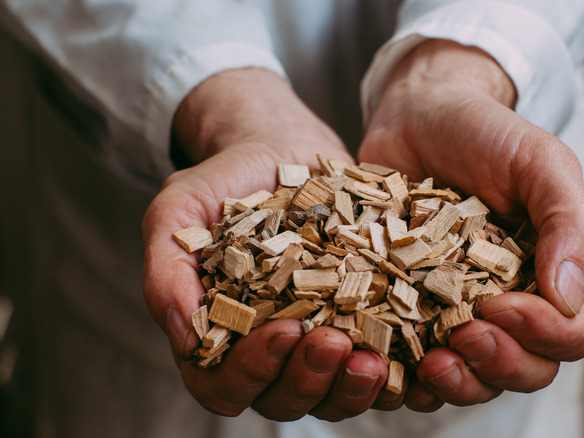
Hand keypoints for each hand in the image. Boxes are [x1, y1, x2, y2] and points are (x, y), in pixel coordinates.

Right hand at [142, 68, 388, 420]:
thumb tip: (185, 339)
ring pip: (337, 394)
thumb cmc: (224, 181)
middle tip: (335, 344)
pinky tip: (416, 345)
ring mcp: (320, 337)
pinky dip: (401, 367)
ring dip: (355, 387)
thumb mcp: (180, 211)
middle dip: (310, 381)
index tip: (283, 330)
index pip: (224, 386)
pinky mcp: (366, 319)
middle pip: (285, 400)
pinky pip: (386, 362)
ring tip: (375, 357)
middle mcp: (272, 347)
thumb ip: (167, 271)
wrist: (282, 148)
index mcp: (221, 335)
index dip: (251, 373)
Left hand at [359, 40, 583, 409]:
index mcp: (560, 273)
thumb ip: (570, 222)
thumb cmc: (487, 134)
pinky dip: (408, 373)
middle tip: (460, 337)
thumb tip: (568, 297)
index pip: (575, 332)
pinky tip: (386, 358)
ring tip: (429, 362)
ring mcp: (464, 310)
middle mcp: (517, 302)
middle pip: (529, 368)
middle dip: (499, 365)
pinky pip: (418, 361)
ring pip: (477, 377)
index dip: (544, 333)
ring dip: (458, 382)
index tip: (498, 304)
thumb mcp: (539, 163)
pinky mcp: (415, 309)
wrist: (418, 115)